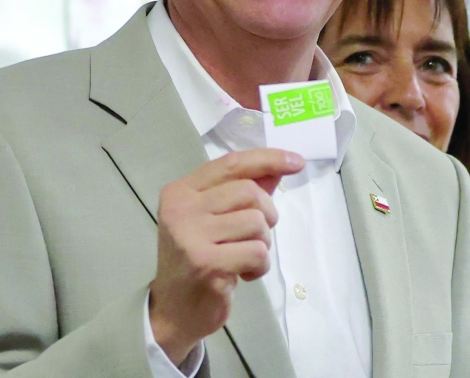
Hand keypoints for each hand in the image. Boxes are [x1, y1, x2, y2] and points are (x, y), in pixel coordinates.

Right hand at [149, 148, 304, 364]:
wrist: (173, 310)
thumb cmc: (198, 259)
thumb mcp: (214, 220)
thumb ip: (242, 192)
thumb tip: (277, 168)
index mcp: (181, 191)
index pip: (231, 164)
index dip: (267, 159)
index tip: (296, 161)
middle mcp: (182, 208)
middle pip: (249, 191)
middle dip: (267, 213)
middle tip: (257, 235)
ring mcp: (191, 236)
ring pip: (256, 222)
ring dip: (263, 243)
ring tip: (245, 257)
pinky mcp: (206, 263)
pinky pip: (257, 252)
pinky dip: (261, 265)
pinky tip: (244, 274)